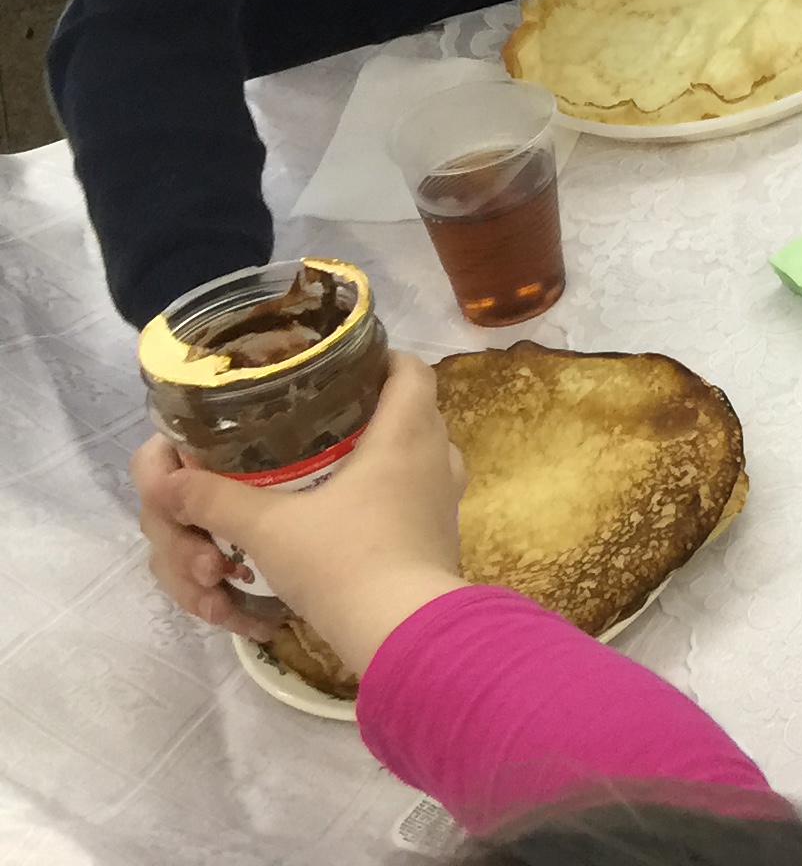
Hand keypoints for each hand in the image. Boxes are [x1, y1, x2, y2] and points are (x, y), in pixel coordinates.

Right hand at [134, 351, 466, 673]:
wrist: (402, 632)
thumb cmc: (342, 561)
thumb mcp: (269, 529)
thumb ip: (216, 500)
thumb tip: (167, 479)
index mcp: (407, 432)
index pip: (408, 369)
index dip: (379, 358)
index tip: (342, 366)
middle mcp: (438, 456)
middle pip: (413, 410)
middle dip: (370, 410)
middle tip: (322, 418)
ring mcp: (445, 498)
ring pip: (419, 456)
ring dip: (382, 456)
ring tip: (333, 465)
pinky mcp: (442, 535)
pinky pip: (420, 496)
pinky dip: (390, 494)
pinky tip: (351, 513)